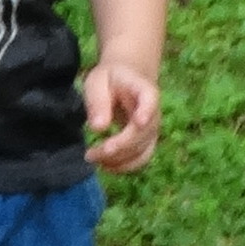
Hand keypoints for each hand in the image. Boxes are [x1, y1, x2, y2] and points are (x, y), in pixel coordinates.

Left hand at [80, 58, 160, 174]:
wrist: (128, 79)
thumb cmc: (110, 79)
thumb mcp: (97, 81)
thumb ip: (98, 101)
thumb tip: (99, 128)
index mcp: (144, 90)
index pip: (150, 100)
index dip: (147, 111)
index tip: (139, 122)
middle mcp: (154, 113)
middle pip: (142, 134)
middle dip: (118, 147)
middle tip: (90, 154)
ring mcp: (152, 131)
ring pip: (142, 152)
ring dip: (118, 161)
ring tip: (92, 158)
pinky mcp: (147, 143)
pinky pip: (140, 160)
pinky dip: (124, 167)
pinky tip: (104, 165)